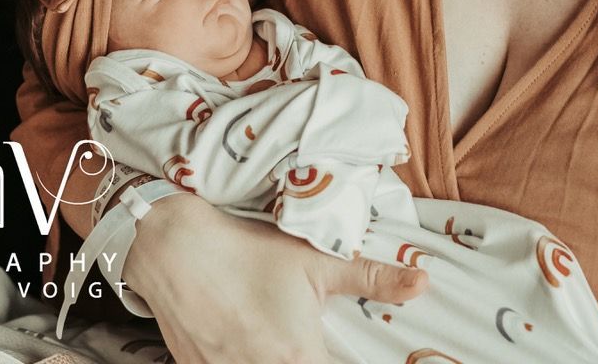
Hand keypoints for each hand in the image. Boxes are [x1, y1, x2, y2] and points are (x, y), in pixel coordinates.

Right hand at [124, 193, 427, 363]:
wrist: (174, 245)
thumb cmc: (246, 250)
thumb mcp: (312, 259)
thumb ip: (370, 278)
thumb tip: (423, 284)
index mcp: (298, 358)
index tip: (331, 354)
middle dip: (302, 359)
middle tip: (299, 341)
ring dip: (271, 359)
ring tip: (271, 339)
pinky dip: (241, 362)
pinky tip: (244, 343)